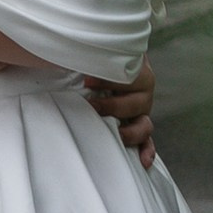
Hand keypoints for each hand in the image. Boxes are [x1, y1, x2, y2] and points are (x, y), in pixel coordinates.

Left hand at [85, 53, 156, 167]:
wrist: (104, 61)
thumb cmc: (95, 56)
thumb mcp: (92, 51)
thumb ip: (86, 51)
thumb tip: (65, 53)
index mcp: (135, 68)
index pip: (129, 74)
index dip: (109, 79)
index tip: (86, 80)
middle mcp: (142, 89)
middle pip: (138, 100)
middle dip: (113, 105)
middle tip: (90, 105)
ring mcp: (141, 110)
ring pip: (144, 123)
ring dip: (129, 131)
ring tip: (114, 133)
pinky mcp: (138, 126)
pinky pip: (147, 140)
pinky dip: (146, 150)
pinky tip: (143, 161)